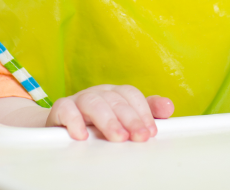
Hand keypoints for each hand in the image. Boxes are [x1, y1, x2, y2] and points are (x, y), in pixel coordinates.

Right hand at [45, 84, 174, 141]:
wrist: (62, 125)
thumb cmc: (97, 123)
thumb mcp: (124, 118)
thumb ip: (146, 113)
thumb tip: (169, 107)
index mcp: (115, 93)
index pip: (131, 94)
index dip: (143, 111)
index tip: (151, 131)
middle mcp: (99, 92)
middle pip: (116, 100)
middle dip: (131, 119)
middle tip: (140, 137)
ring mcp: (79, 99)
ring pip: (94, 102)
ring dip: (108, 120)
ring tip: (118, 137)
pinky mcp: (60, 109)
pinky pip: (66, 110)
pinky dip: (74, 121)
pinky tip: (82, 135)